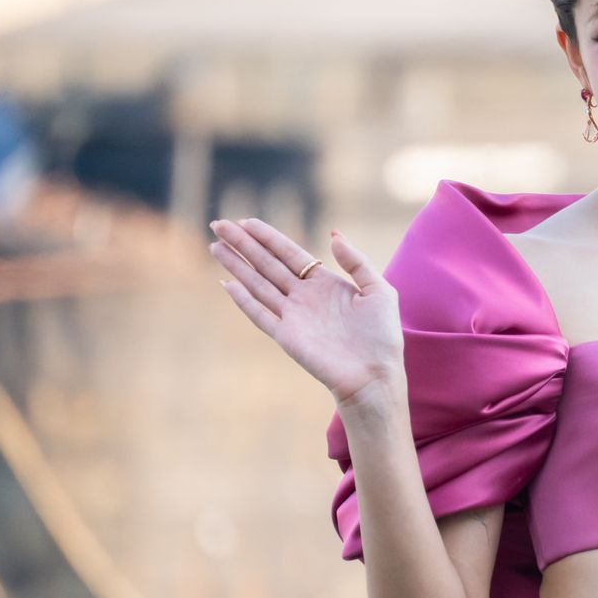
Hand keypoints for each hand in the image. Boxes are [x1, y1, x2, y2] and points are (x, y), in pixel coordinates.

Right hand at [209, 218, 403, 405]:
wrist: (375, 375)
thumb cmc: (381, 336)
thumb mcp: (378, 291)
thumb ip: (356, 262)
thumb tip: (334, 234)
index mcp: (324, 283)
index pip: (289, 253)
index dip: (267, 237)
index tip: (246, 222)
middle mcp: (304, 297)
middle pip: (267, 264)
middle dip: (243, 244)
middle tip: (219, 225)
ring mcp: (293, 316)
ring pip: (258, 284)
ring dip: (236, 266)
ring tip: (215, 246)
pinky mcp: (286, 337)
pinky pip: (260, 315)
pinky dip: (243, 301)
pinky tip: (226, 284)